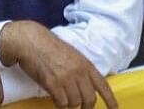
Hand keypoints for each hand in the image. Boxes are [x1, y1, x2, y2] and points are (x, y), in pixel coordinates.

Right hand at [0, 21, 117, 108]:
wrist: (33, 42)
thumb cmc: (51, 47)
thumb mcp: (73, 56)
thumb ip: (81, 70)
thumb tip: (86, 86)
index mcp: (86, 65)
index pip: (103, 85)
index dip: (110, 100)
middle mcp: (79, 72)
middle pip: (90, 99)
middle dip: (86, 108)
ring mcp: (66, 78)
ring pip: (75, 103)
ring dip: (70, 106)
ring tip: (63, 100)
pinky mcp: (53, 84)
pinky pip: (62, 103)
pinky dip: (60, 105)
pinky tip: (56, 100)